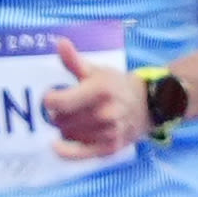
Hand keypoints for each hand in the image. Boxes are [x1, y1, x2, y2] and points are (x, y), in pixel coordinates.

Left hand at [44, 38, 148, 156]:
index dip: (49, 100)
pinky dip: (66, 151)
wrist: (148, 105)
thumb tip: (60, 42)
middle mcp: (104, 113)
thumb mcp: (96, 70)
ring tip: (74, 119)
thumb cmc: (116, 85)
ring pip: (68, 134)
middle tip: (65, 108)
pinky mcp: (109, 148)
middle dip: (57, 114)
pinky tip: (56, 146)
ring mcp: (108, 132)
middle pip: (61, 120)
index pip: (60, 102)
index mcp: (99, 90)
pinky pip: (80, 154)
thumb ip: (74, 60)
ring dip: (64, 128)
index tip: (50, 97)